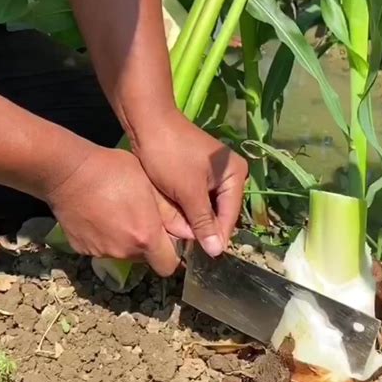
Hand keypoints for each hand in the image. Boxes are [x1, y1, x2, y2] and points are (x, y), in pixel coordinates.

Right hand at [45, 145, 187, 275]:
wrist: (68, 172)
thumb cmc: (114, 170)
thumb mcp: (150, 185)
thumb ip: (171, 214)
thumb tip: (192, 232)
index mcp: (145, 237)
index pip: (169, 266)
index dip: (172, 255)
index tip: (170, 240)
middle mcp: (124, 252)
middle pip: (145, 258)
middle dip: (148, 244)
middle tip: (143, 219)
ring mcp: (101, 252)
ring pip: (123, 253)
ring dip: (126, 240)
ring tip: (119, 213)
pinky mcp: (81, 249)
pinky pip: (101, 248)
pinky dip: (105, 238)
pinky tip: (99, 216)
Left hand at [133, 109, 247, 256]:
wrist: (146, 122)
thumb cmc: (170, 155)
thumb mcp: (188, 191)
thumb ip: (203, 222)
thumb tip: (217, 251)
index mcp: (235, 175)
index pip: (230, 216)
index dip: (216, 237)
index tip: (203, 258)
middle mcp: (229, 175)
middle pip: (219, 213)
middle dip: (203, 229)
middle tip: (187, 250)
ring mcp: (212, 174)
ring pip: (205, 208)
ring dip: (193, 221)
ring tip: (179, 240)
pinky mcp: (196, 175)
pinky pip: (195, 199)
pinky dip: (185, 210)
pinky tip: (174, 223)